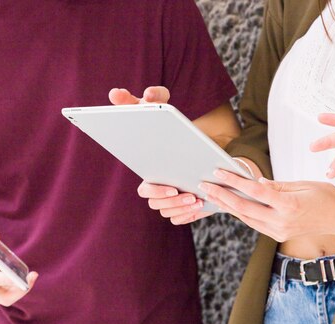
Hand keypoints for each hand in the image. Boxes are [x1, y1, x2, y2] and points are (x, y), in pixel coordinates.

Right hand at [0, 231, 37, 306]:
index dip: (6, 279)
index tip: (21, 277)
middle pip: (4, 297)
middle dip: (20, 290)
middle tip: (33, 276)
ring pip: (9, 297)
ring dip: (22, 288)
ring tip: (33, 275)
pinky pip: (10, 292)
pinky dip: (19, 285)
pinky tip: (27, 274)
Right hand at [108, 85, 210, 223]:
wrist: (200, 147)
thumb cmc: (173, 124)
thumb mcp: (162, 107)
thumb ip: (152, 97)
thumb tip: (134, 95)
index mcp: (149, 173)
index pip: (145, 190)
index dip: (156, 191)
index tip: (172, 187)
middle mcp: (156, 189)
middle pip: (157, 205)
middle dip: (171, 202)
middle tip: (187, 192)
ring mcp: (167, 200)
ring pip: (168, 212)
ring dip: (182, 207)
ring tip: (197, 198)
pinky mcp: (179, 207)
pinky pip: (179, 218)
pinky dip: (188, 214)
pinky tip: (200, 206)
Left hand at [198, 170, 334, 241]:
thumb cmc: (327, 197)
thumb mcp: (302, 184)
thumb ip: (277, 185)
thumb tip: (255, 183)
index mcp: (288, 206)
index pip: (255, 192)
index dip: (235, 182)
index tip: (219, 173)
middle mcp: (281, 222)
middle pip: (244, 208)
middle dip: (222, 196)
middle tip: (205, 186)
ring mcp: (279, 231)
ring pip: (246, 218)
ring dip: (228, 206)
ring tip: (212, 194)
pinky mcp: (279, 235)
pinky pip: (254, 223)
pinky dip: (241, 213)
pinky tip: (230, 205)